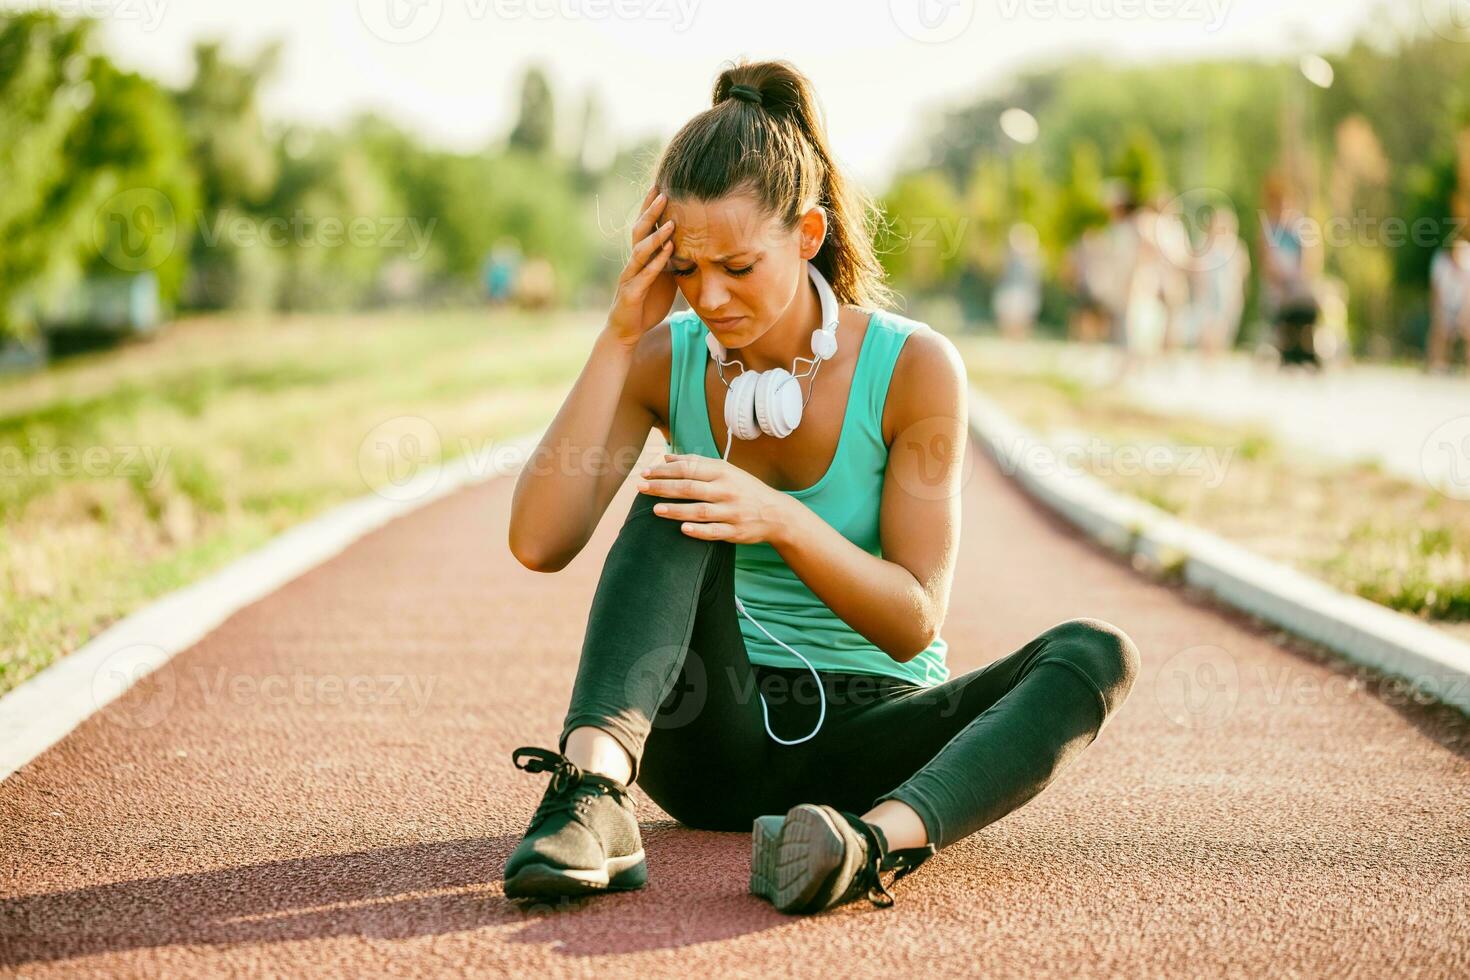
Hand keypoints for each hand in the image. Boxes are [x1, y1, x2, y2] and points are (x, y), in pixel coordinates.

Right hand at [605, 185, 678, 351]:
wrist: (627, 331)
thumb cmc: (647, 302)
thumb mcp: (666, 277)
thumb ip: (675, 259)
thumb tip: (696, 243)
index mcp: (642, 257)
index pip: (646, 225)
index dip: (653, 206)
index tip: (664, 185)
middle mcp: (633, 262)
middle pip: (640, 230)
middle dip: (651, 211)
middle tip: (663, 191)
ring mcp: (630, 276)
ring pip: (640, 250)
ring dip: (655, 235)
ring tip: (671, 221)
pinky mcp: (631, 293)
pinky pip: (643, 275)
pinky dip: (656, 263)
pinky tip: (668, 252)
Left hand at [635, 453, 791, 543]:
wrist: (776, 513)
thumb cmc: (744, 489)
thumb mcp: (725, 471)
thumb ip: (696, 463)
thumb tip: (666, 457)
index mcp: (723, 472)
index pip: (689, 468)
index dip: (665, 470)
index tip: (645, 473)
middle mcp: (727, 490)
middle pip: (689, 488)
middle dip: (663, 487)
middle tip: (641, 488)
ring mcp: (731, 512)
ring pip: (699, 510)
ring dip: (676, 510)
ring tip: (654, 510)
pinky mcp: (735, 531)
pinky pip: (714, 531)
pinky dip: (699, 530)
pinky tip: (682, 529)